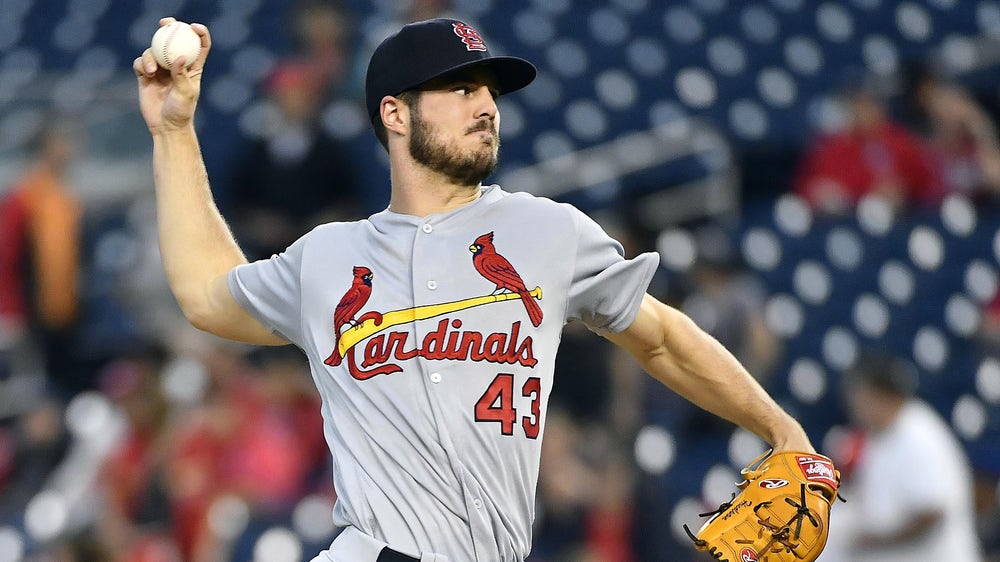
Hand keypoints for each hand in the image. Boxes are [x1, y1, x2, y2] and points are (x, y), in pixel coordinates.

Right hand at [133, 17, 210, 134]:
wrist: (165, 126)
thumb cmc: (181, 112)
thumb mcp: (185, 93)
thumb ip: (182, 75)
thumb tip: (179, 57)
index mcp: (193, 68)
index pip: (200, 46)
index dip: (199, 32)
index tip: (193, 26)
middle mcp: (176, 66)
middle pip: (174, 40)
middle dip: (169, 28)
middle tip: (165, 23)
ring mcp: (161, 70)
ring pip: (153, 51)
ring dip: (151, 56)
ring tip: (152, 71)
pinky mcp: (146, 76)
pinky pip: (141, 62)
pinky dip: (142, 63)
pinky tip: (146, 73)